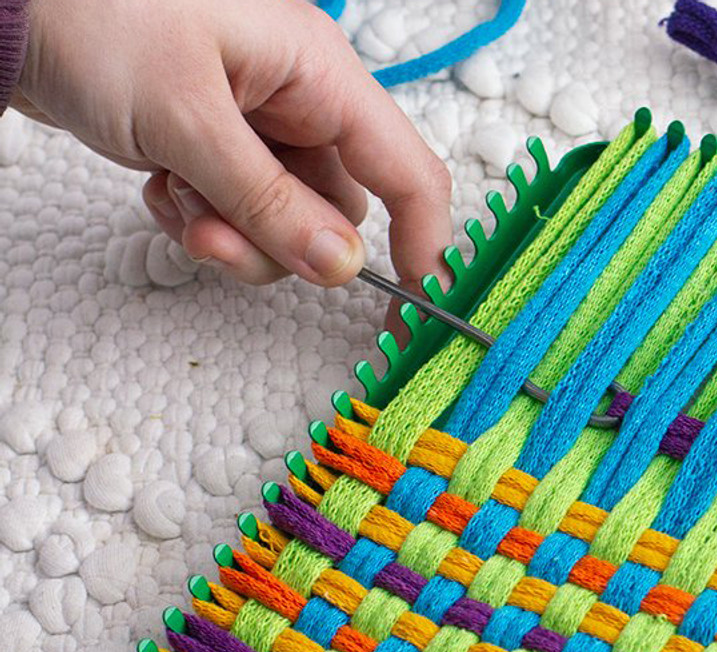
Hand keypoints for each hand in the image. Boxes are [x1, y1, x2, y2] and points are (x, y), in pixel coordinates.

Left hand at [15, 0, 450, 289]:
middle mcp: (299, 100)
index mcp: (318, 73)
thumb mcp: (187, 120)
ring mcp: (258, 124)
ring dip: (231, 233)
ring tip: (173, 197)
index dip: (425, 244)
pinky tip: (158, 182)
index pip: (408, 172)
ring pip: (284, 223)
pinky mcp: (219, 144)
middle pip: (335, 214)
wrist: (9, 3)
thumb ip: (270, 202)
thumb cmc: (93, 16)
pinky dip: (200, 215)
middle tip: (213, 233)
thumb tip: (340, 267)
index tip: (413, 307)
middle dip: (278, 241)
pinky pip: (240, 213)